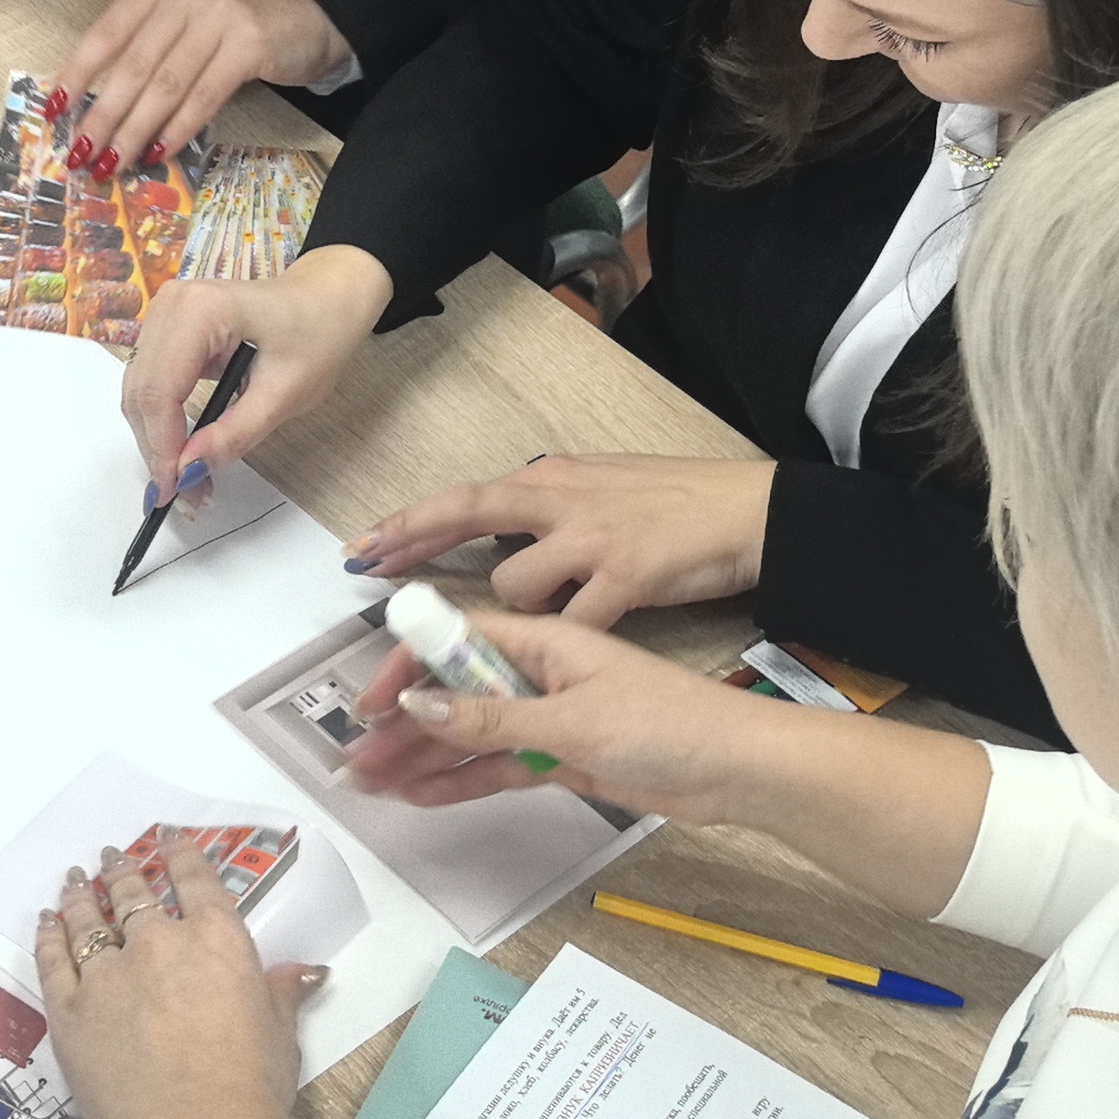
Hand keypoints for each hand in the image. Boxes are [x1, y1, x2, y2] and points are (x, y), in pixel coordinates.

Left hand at [32, 830, 330, 1118]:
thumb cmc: (250, 1084)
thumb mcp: (280, 1032)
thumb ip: (281, 993)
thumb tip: (306, 971)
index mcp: (216, 940)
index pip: (195, 881)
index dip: (180, 855)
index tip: (168, 837)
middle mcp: (158, 944)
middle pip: (134, 895)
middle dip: (123, 871)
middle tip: (111, 856)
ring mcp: (108, 974)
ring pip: (88, 920)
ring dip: (81, 895)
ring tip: (76, 879)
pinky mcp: (70, 1010)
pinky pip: (54, 960)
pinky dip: (49, 937)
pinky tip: (47, 923)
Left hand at [50, 0, 348, 185]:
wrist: (315, 14)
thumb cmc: (240, 26)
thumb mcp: (188, 22)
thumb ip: (149, 48)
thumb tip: (100, 107)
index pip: (107, 33)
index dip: (77, 74)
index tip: (53, 111)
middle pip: (132, 65)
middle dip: (102, 116)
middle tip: (80, 156)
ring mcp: (219, 15)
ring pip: (164, 85)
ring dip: (134, 131)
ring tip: (112, 165)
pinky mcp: (249, 44)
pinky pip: (203, 96)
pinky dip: (178, 128)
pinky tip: (159, 153)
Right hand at [121, 245, 391, 499]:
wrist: (326, 300)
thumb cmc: (317, 335)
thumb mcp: (287, 393)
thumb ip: (235, 433)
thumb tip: (189, 471)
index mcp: (201, 310)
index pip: (160, 389)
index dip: (162, 447)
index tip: (174, 493)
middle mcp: (170, 305)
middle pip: (141, 393)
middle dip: (158, 450)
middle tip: (184, 498)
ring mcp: (164, 314)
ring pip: (139, 392)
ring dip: (156, 441)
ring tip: (187, 481)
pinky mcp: (166, 330)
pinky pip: (150, 384)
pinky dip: (161, 422)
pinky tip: (183, 451)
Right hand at [335, 604, 768, 823]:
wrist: (737, 770)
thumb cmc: (670, 725)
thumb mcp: (572, 720)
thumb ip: (492, 719)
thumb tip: (420, 706)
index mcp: (543, 641)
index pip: (455, 641)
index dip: (407, 668)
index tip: (374, 705)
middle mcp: (539, 673)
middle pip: (453, 693)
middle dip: (404, 724)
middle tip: (359, 761)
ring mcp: (548, 718)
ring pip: (469, 735)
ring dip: (423, 758)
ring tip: (374, 786)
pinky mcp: (562, 757)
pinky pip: (497, 767)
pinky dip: (461, 781)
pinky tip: (422, 795)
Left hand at [350, 456, 777, 624]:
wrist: (753, 511)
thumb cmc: (682, 505)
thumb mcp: (605, 489)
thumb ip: (551, 510)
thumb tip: (509, 532)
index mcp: (553, 479)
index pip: (465, 497)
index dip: (411, 521)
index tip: (365, 544)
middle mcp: (562, 499)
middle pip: (467, 513)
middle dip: (413, 542)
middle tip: (371, 569)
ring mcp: (592, 536)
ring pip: (516, 586)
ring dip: (524, 614)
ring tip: (565, 614)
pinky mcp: (626, 576)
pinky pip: (572, 624)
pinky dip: (571, 640)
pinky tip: (588, 639)